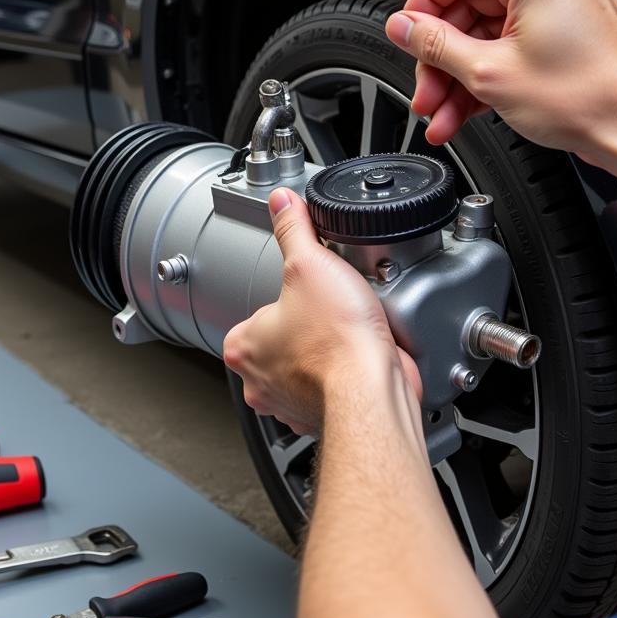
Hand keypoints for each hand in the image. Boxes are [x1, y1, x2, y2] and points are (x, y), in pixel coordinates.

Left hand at [222, 188, 420, 437]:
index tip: (308, 292)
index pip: (256, 310)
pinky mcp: (320, 415)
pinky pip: (329, 386)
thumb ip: (294, 230)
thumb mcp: (310, 263)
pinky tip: (357, 356)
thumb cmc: (339, 341)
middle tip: (329, 312)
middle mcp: (258, 381)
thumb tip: (282, 202)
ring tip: (345, 333)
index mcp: (242, 345)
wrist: (374, 390)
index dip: (287, 296)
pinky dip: (343, 372)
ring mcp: (288, 403)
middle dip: (305, 324)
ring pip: (303, 364)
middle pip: (279, 337)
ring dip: (324, 349)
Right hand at [384, 0, 616, 168]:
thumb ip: (435, 44)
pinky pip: (512, 38)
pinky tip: (466, 107)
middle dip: (440, 54)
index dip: (422, 3)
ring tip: (442, 112)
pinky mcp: (569, 23)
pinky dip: (488, 70)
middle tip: (425, 88)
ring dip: (459, 72)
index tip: (408, 35)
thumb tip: (403, 27)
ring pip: (487, 27)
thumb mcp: (489, 73)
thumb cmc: (590, 99)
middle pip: (468, 1)